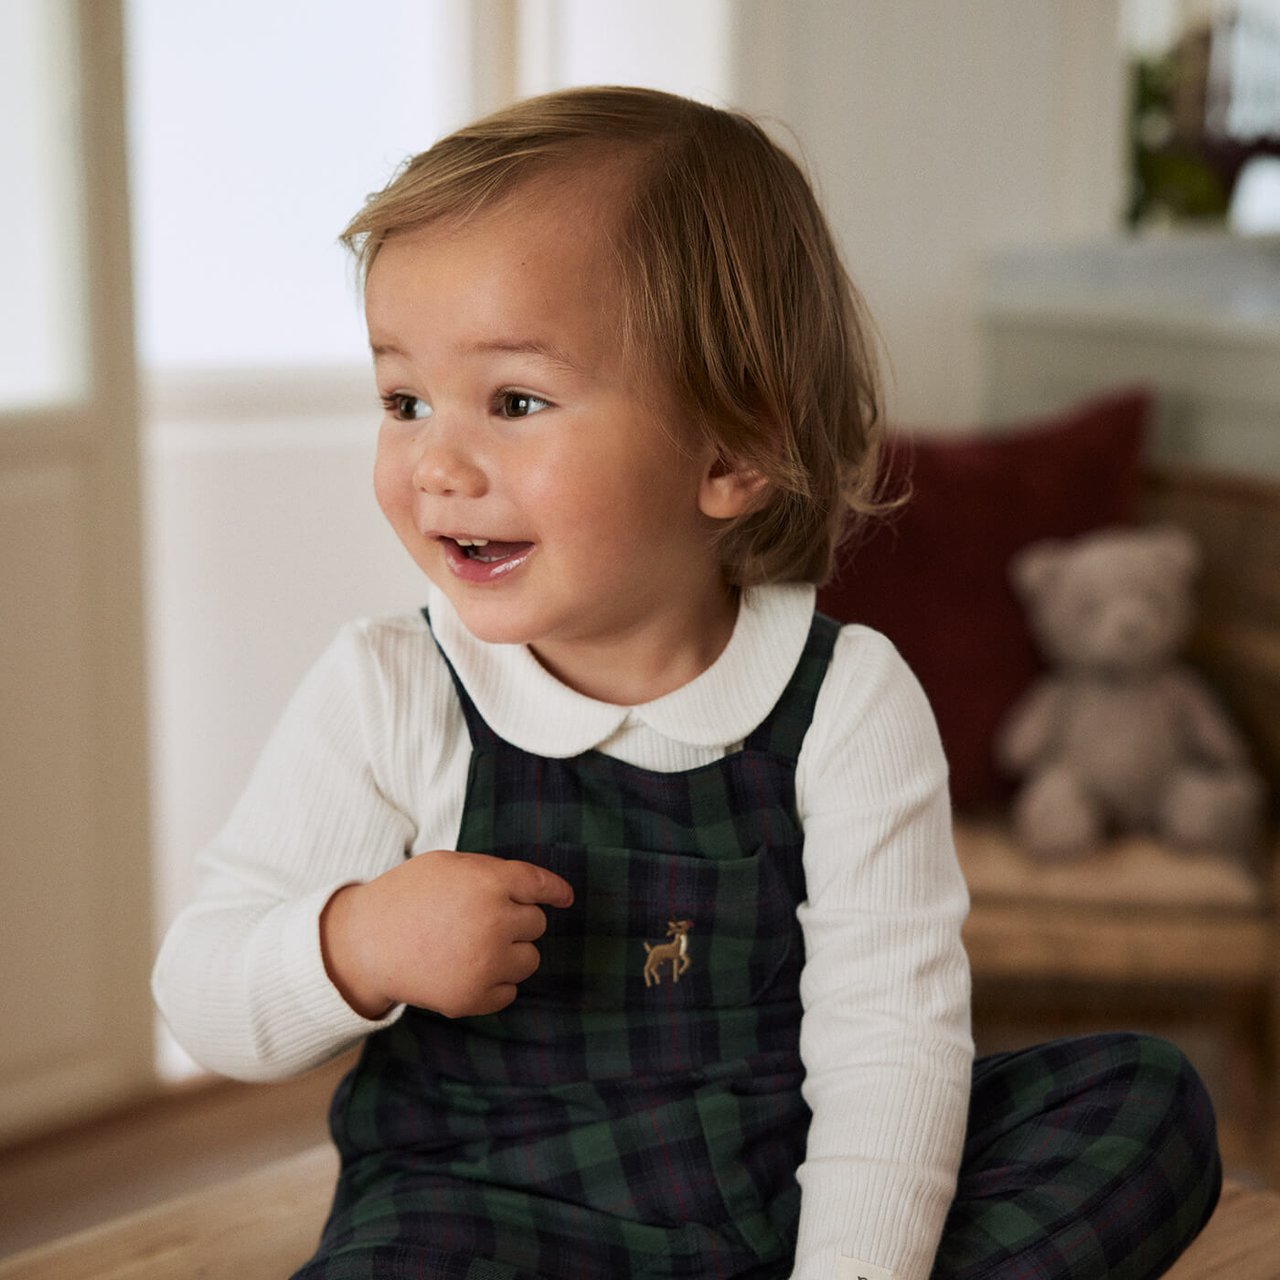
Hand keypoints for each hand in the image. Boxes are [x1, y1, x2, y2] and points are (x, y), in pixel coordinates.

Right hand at [320, 850, 572, 1019]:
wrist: (366, 944)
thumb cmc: (408, 896)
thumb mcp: (449, 865)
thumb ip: (493, 873)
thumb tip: (535, 892)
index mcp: (489, 882)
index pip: (540, 885)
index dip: (556, 891)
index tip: (565, 898)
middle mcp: (494, 921)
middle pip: (537, 923)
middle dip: (517, 920)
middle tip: (482, 920)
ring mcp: (486, 962)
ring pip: (530, 959)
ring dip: (511, 952)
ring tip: (474, 946)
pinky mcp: (474, 996)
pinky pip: (510, 991)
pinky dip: (495, 982)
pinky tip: (466, 969)